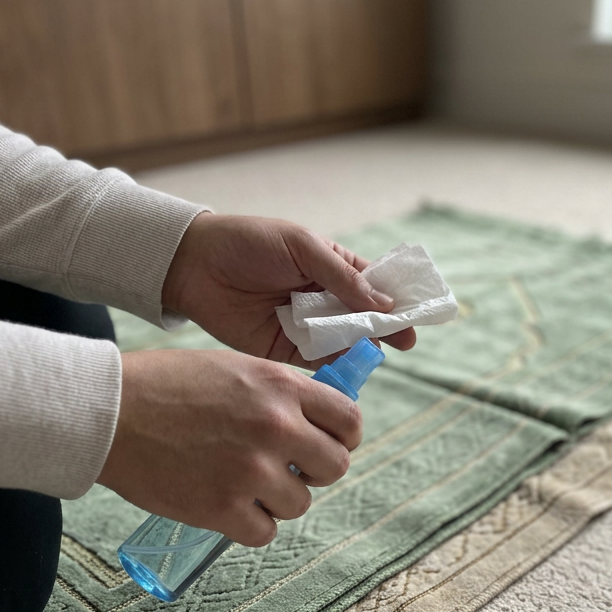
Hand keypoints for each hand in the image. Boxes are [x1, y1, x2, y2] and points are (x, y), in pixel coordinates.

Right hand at [97, 349, 360, 545]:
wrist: (108, 411)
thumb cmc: (167, 385)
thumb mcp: (235, 368)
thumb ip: (281, 392)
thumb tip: (319, 422)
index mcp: (280, 387)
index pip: (349, 421)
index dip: (343, 437)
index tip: (327, 444)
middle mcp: (274, 427)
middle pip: (335, 467)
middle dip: (315, 471)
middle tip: (287, 468)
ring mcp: (250, 470)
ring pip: (299, 504)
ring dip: (278, 499)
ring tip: (243, 483)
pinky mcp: (221, 508)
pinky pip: (264, 532)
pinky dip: (249, 524)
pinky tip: (228, 505)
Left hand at [162, 213, 415, 367]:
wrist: (194, 266)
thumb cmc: (248, 243)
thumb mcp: (302, 247)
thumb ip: (342, 276)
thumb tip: (385, 303)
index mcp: (333, 268)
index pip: (375, 285)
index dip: (397, 299)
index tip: (417, 314)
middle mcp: (326, 300)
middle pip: (367, 318)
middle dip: (386, 329)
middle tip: (404, 341)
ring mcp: (309, 326)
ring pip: (347, 342)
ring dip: (362, 347)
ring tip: (375, 352)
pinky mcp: (288, 351)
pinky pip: (320, 362)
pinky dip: (336, 366)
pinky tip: (350, 368)